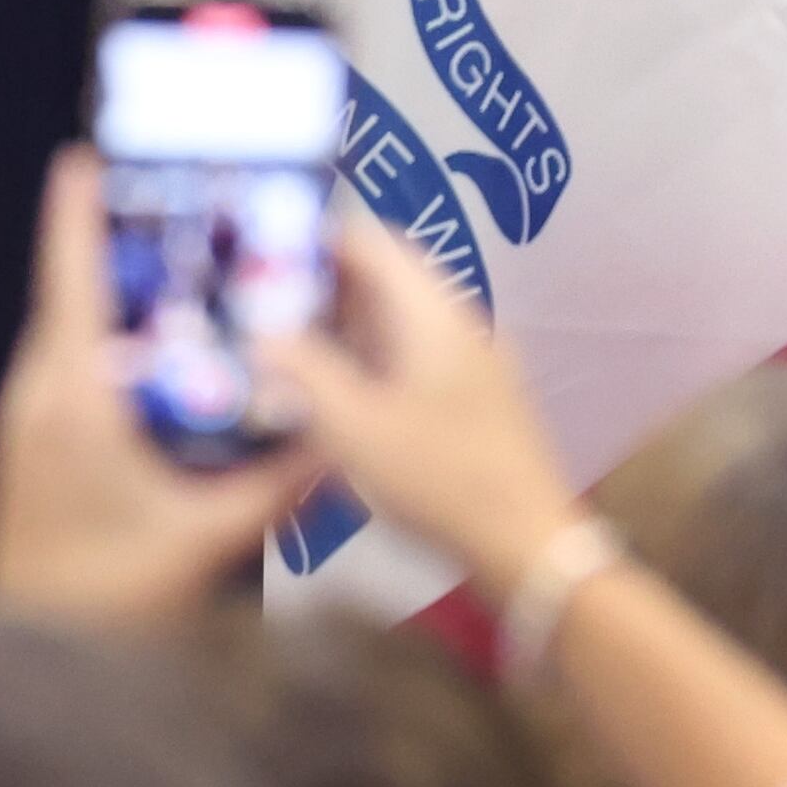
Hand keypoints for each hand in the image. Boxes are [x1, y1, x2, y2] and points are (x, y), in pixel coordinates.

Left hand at [0, 152, 322, 632]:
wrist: (17, 673)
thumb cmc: (102, 608)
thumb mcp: (209, 541)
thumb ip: (280, 487)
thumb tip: (344, 440)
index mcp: (71, 397)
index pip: (74, 273)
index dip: (82, 207)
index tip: (94, 152)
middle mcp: (35, 398)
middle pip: (80, 296)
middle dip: (133, 251)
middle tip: (191, 212)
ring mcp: (23, 428)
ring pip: (75, 340)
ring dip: (127, 309)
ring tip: (193, 281)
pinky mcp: (26, 458)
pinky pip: (72, 380)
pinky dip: (116, 358)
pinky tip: (169, 373)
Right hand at [267, 214, 583, 598]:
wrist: (527, 545)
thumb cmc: (439, 480)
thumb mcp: (354, 430)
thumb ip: (302, 372)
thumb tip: (259, 332)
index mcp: (432, 313)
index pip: (370, 242)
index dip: (313, 241)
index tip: (259, 259)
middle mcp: (458, 322)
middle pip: (384, 279)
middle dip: (321, 288)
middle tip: (261, 311)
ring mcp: (472, 361)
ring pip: (398, 321)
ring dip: (344, 328)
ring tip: (287, 352)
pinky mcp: (476, 399)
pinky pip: (414, 356)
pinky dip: (371, 360)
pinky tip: (337, 396)